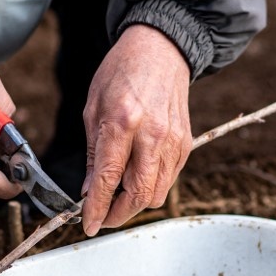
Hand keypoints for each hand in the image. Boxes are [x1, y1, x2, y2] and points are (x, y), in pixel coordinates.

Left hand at [81, 25, 192, 235]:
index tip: (89, 225)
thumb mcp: (93, 108)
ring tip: (117, 197)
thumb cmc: (121, 73)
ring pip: (157, 193)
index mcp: (123, 121)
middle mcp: (153, 134)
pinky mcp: (185, 143)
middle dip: (118, 215)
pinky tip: (135, 178)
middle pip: (139, 194)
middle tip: (102, 217)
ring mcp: (174, 140)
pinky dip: (151, 187)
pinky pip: (169, 179)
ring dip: (135, 204)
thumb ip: (95, 153)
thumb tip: (91, 190)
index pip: (109, 178)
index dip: (98, 208)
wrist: (160, 50)